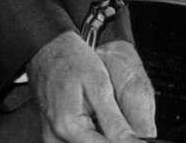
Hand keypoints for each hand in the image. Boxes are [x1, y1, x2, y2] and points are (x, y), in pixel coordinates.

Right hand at [26, 30, 146, 141]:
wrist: (49, 52)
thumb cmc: (72, 61)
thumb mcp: (99, 85)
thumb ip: (113, 119)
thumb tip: (130, 141)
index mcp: (69, 126)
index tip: (136, 139)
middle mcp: (56, 139)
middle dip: (111, 139)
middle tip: (119, 119)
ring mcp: (52, 139)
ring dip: (102, 137)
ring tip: (106, 112)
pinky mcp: (54, 137)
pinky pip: (78, 141)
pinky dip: (92, 134)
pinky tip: (97, 118)